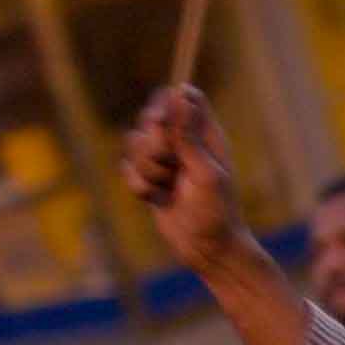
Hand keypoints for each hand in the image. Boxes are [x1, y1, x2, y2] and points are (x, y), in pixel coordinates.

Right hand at [121, 86, 249, 274]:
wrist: (208, 250)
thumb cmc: (217, 213)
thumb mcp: (205, 172)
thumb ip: (189, 135)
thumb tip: (180, 94)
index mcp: (206, 135)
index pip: (184, 96)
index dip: (167, 102)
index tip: (162, 122)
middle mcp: (184, 142)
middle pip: (150, 116)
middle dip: (153, 144)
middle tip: (171, 167)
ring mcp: (165, 160)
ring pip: (134, 143)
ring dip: (148, 169)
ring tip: (169, 189)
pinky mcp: (150, 179)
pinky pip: (127, 168)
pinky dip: (139, 185)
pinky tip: (157, 200)